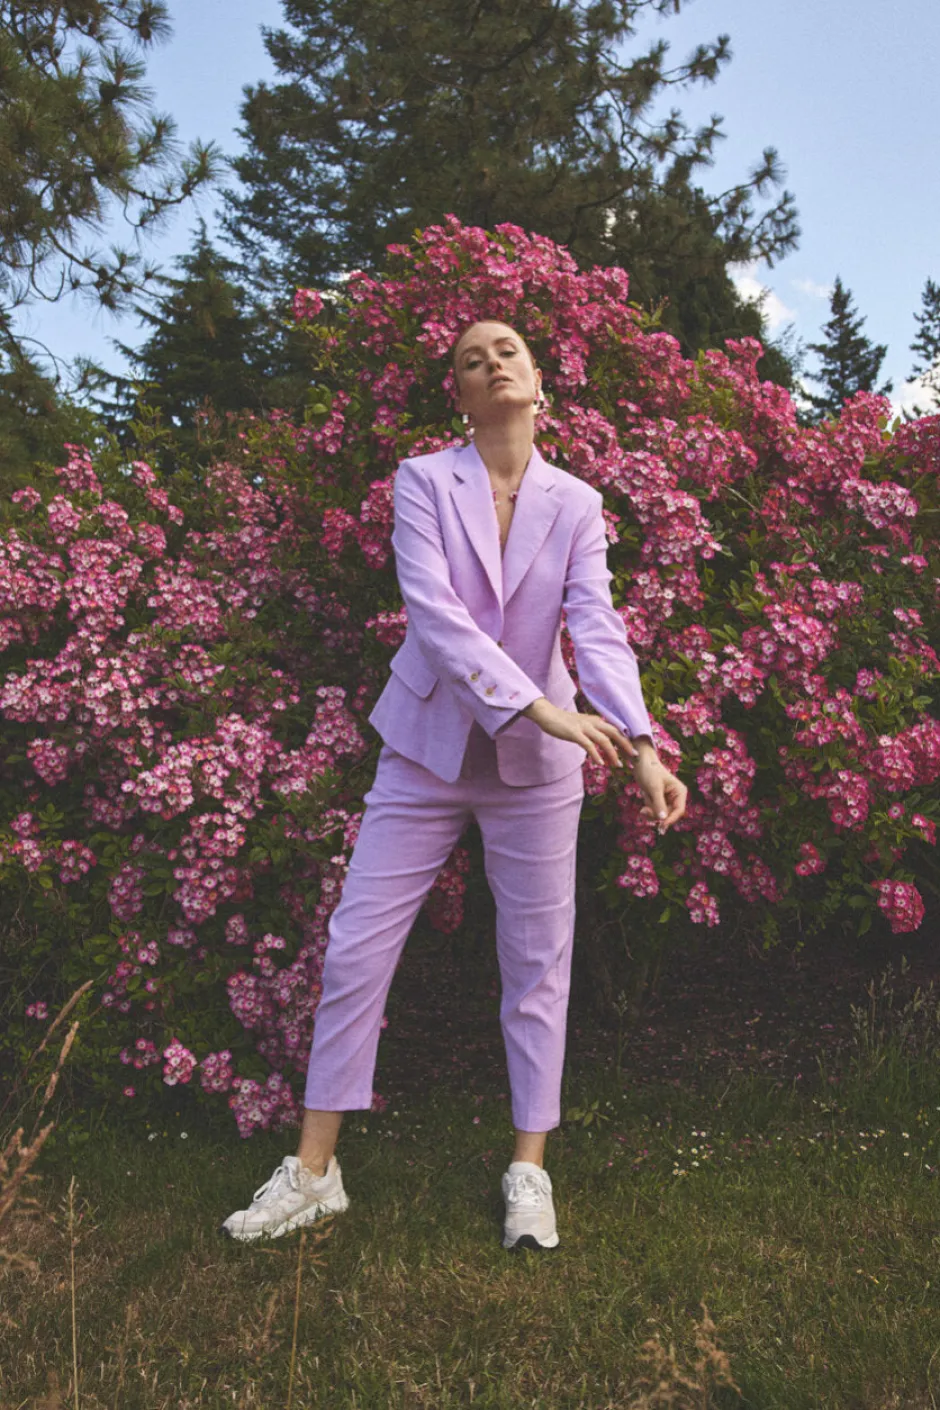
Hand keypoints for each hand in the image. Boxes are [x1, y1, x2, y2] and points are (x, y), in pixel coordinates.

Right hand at [523, 699, 637, 768]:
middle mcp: (593, 722)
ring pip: (604, 740)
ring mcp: (584, 727)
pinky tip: (600, 763)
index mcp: (596, 720)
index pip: (616, 729)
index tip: (633, 751)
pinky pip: (588, 745)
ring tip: (618, 765)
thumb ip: (593, 731)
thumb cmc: (564, 722)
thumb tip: (602, 740)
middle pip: (615, 733)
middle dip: (626, 745)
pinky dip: (596, 755)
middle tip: (634, 757)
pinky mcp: (575, 733)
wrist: (547, 714)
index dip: (626, 740)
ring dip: (613, 753)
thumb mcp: (582, 724)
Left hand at [633, 749, 687, 835]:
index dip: (671, 819)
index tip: (661, 826)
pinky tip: (644, 801)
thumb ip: (658, 804)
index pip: (679, 811)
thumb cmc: (650, 771)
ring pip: (660, 814)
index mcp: (680, 792)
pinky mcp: (659, 801)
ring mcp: (667, 800)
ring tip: (644, 801)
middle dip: (655, 813)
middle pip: (668, 815)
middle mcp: (676, 797)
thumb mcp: (654, 788)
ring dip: (650, 810)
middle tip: (643, 811)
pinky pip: (654, 811)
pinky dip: (648, 808)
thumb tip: (663, 819)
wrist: (640, 762)